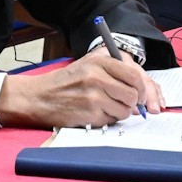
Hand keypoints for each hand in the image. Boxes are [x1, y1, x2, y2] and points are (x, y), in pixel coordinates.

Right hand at [0, 53, 161, 127]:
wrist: (40, 97)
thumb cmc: (67, 81)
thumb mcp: (89, 64)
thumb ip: (115, 70)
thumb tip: (141, 91)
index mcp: (99, 61)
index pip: (134, 75)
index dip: (142, 88)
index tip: (139, 94)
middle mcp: (96, 77)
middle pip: (132, 95)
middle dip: (132, 103)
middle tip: (125, 103)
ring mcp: (93, 96)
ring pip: (125, 110)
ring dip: (120, 112)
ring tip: (105, 107)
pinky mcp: (89, 114)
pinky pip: (112, 121)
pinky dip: (108, 120)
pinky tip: (95, 113)